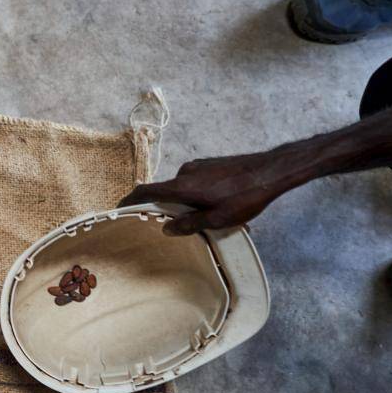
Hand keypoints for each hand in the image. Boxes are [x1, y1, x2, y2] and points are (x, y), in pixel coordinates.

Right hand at [119, 149, 302, 234]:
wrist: (271, 171)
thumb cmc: (244, 197)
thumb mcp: (217, 219)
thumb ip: (189, 224)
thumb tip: (167, 229)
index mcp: (182, 186)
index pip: (145, 191)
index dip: (129, 200)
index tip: (120, 209)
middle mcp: (185, 172)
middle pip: (167, 192)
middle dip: (171, 208)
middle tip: (183, 225)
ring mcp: (199, 165)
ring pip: (185, 187)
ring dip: (190, 202)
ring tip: (212, 217)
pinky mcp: (211, 163)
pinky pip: (198, 181)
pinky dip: (201, 193)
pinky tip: (222, 203)